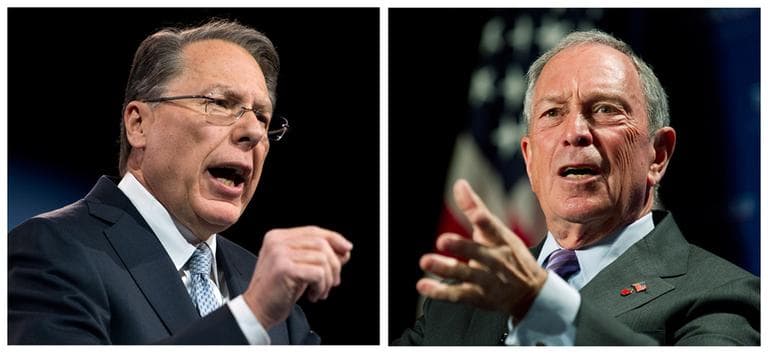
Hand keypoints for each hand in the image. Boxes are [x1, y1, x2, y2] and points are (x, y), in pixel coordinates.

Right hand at [242, 226, 351, 328]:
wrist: (257, 310)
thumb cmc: (277, 291)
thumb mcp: (300, 268)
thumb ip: (318, 256)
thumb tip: (345, 250)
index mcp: (278, 237)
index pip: (313, 231)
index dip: (334, 238)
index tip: (347, 250)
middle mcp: (277, 241)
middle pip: (321, 243)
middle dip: (334, 264)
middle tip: (333, 282)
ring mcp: (279, 253)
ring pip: (322, 258)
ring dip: (328, 279)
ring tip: (320, 291)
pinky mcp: (284, 268)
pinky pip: (318, 273)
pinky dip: (321, 286)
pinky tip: (313, 295)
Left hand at [417, 179, 546, 318]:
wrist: (532, 293)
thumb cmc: (509, 255)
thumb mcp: (498, 231)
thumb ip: (475, 208)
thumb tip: (459, 183)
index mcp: (501, 240)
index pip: (494, 229)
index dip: (485, 222)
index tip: (477, 215)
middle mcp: (496, 261)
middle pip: (478, 253)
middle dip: (461, 247)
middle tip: (442, 240)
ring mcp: (488, 281)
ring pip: (465, 275)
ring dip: (445, 269)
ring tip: (425, 261)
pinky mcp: (478, 297)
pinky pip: (457, 295)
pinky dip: (439, 292)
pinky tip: (423, 286)